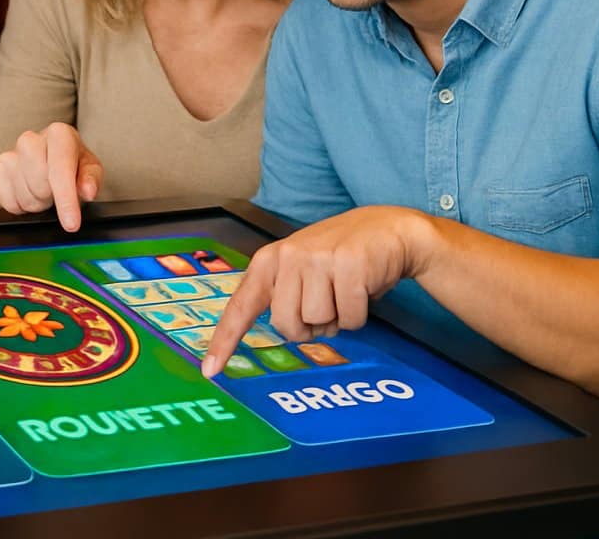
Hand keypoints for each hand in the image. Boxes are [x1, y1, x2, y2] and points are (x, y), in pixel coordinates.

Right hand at [0, 123, 102, 230]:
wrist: (48, 156)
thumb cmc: (72, 162)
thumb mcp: (90, 168)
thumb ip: (91, 178)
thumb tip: (88, 191)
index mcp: (59, 134)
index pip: (60, 170)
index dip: (66, 200)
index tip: (71, 224)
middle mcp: (31, 139)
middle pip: (40, 186)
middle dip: (51, 198)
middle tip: (57, 192)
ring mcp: (10, 153)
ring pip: (25, 197)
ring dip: (38, 203)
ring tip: (44, 191)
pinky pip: (8, 202)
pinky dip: (21, 206)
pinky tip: (29, 192)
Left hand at [200, 206, 436, 376]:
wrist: (388, 229)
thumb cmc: (339, 257)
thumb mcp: (300, 268)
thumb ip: (281, 293)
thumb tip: (276, 331)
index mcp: (269, 261)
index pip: (241, 306)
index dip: (225, 340)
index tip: (210, 370)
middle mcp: (287, 256)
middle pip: (285, 325)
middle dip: (307, 327)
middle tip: (325, 306)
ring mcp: (317, 258)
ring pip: (318, 321)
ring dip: (335, 319)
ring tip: (343, 292)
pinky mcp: (348, 264)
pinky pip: (349, 318)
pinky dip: (358, 315)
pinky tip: (362, 288)